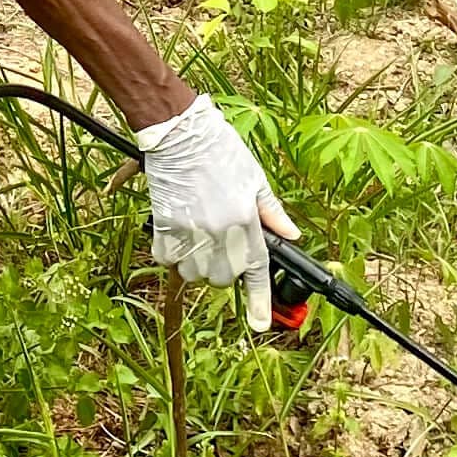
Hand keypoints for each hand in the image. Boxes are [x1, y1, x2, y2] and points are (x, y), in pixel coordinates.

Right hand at [139, 90, 298, 332]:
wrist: (180, 132)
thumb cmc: (220, 150)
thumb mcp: (255, 179)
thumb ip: (272, 213)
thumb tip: (292, 235)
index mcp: (245, 220)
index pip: (256, 269)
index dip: (258, 300)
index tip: (259, 323)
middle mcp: (218, 231)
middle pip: (223, 278)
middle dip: (226, 270)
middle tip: (224, 245)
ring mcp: (189, 231)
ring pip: (195, 274)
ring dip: (199, 264)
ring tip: (201, 236)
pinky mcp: (164, 226)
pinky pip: (168, 260)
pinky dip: (174, 254)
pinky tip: (179, 233)